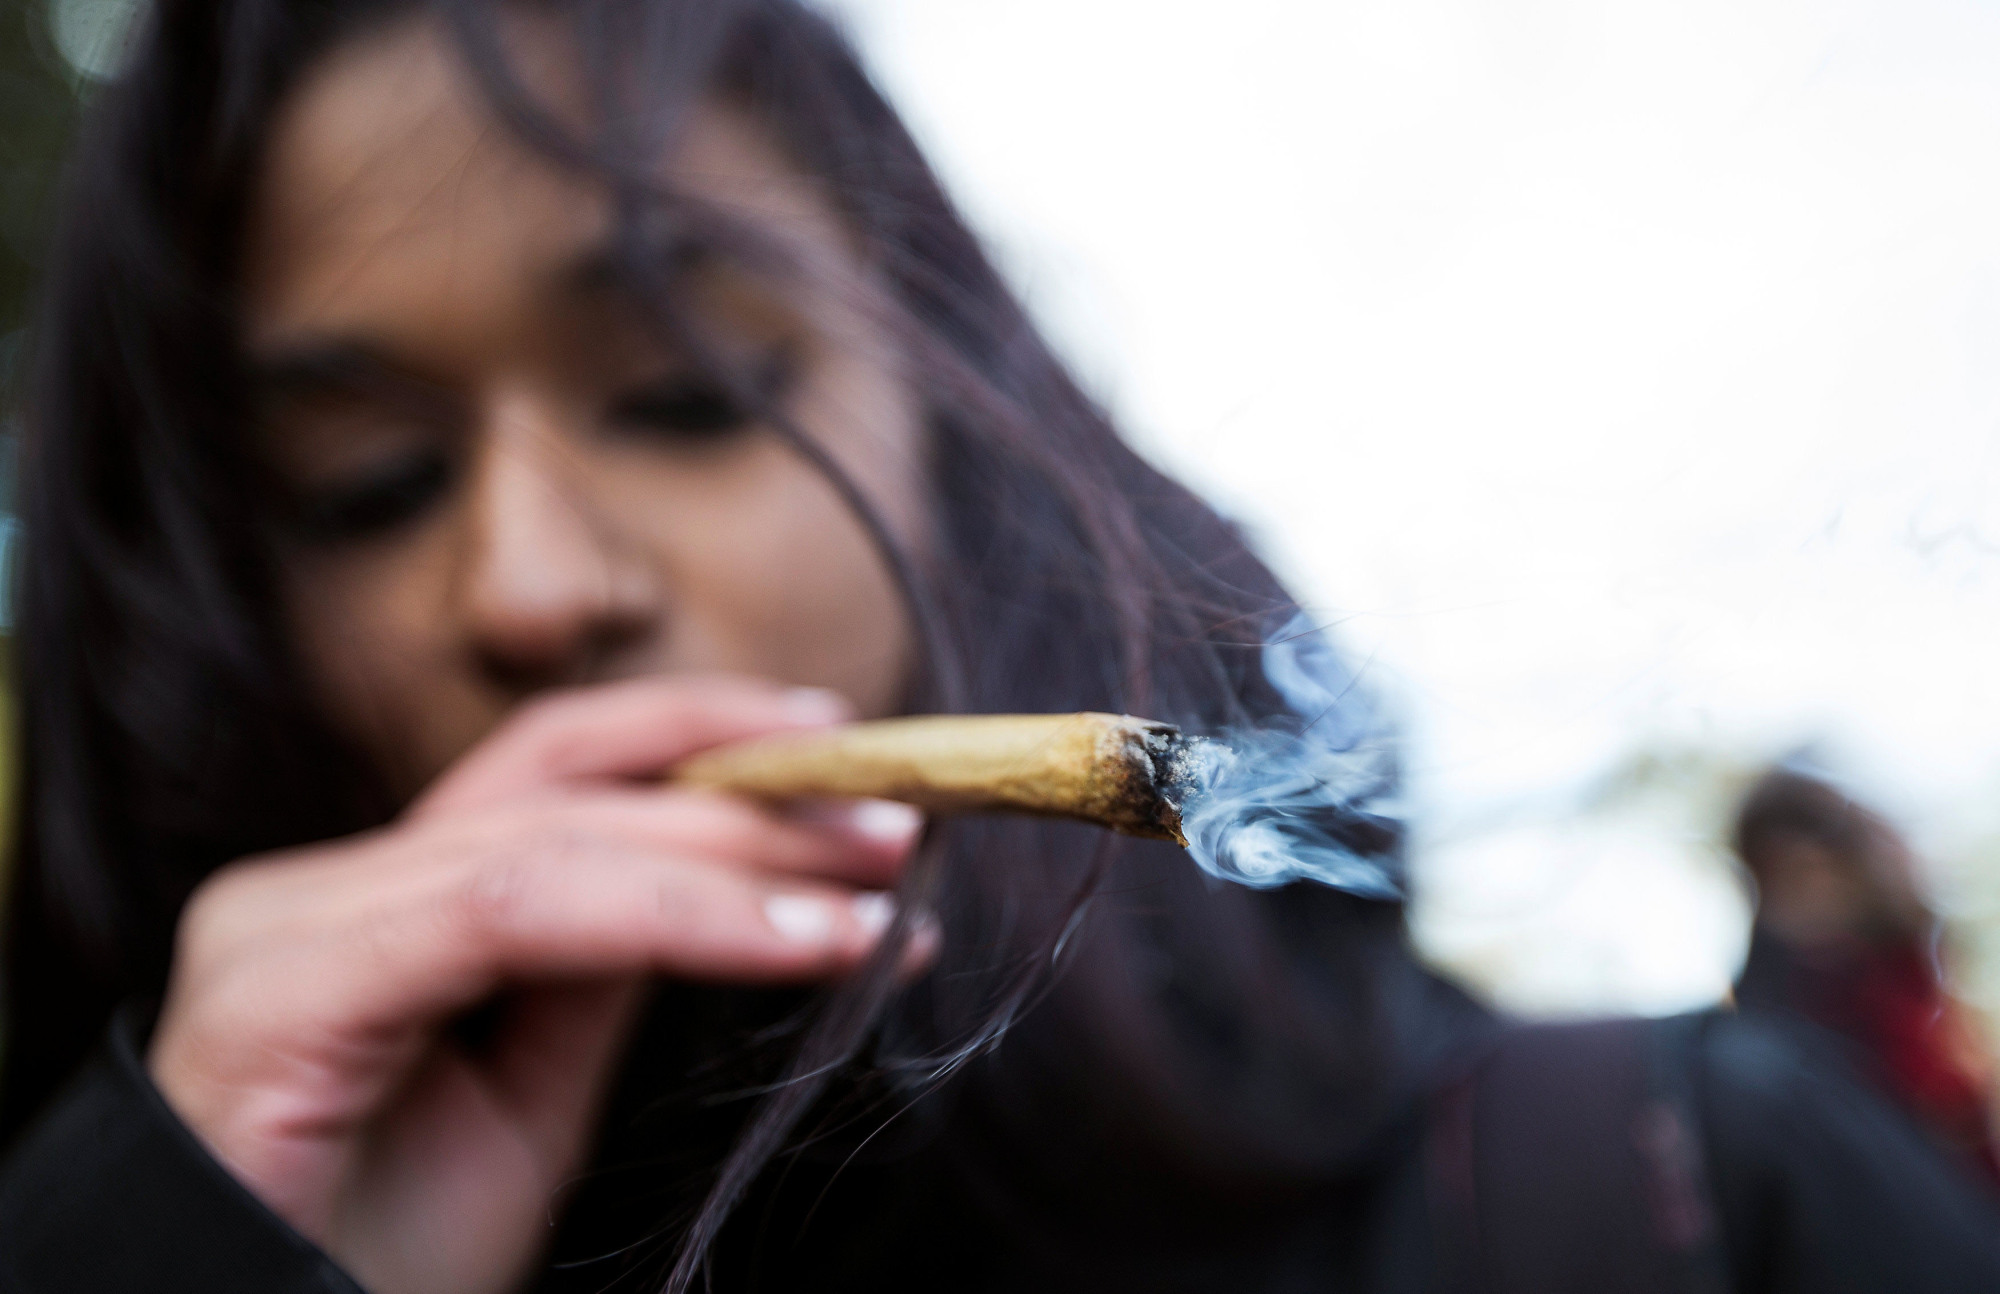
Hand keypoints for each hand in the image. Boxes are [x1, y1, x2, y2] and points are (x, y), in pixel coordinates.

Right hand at [147, 676, 922, 1293]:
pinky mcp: (284, 993)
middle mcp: (314, 888)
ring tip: (871, 888)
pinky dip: (677, 916)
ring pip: (556, 842)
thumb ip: (603, 970)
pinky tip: (797, 937)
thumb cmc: (374, 1252)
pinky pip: (515, 916)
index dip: (700, 735)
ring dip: (740, 855)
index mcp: (371, 899)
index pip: (553, 768)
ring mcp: (287, 929)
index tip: (844, 755)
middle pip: (568, 791)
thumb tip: (742, 882)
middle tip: (896, 825)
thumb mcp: (528, 1101)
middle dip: (751, 800)